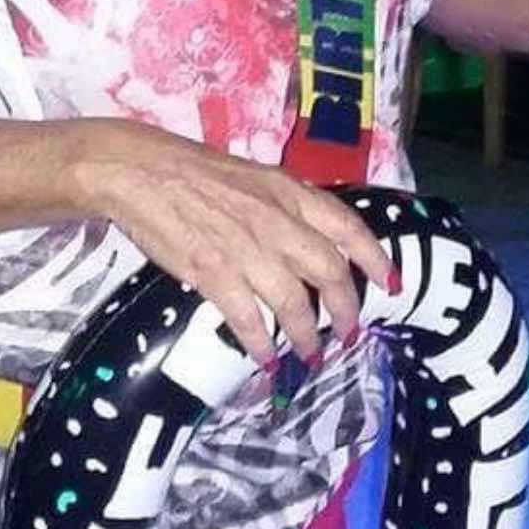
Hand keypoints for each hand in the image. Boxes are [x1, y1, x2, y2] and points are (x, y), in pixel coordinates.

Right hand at [74, 121, 393, 366]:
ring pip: (295, 302)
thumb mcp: (255, 178)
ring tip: (309, 356)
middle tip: (348, 333)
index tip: (390, 285)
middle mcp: (276, 220)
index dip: (375, 259)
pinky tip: (265, 358)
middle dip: (346, 310)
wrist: (138, 170)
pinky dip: (262, 343)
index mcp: (288, 192)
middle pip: (330, 272)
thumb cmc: (195, 172)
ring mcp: (245, 248)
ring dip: (307, 336)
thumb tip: (312, 243)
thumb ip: (286, 207)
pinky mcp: (213, 272)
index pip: (348, 226)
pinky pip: (249, 318)